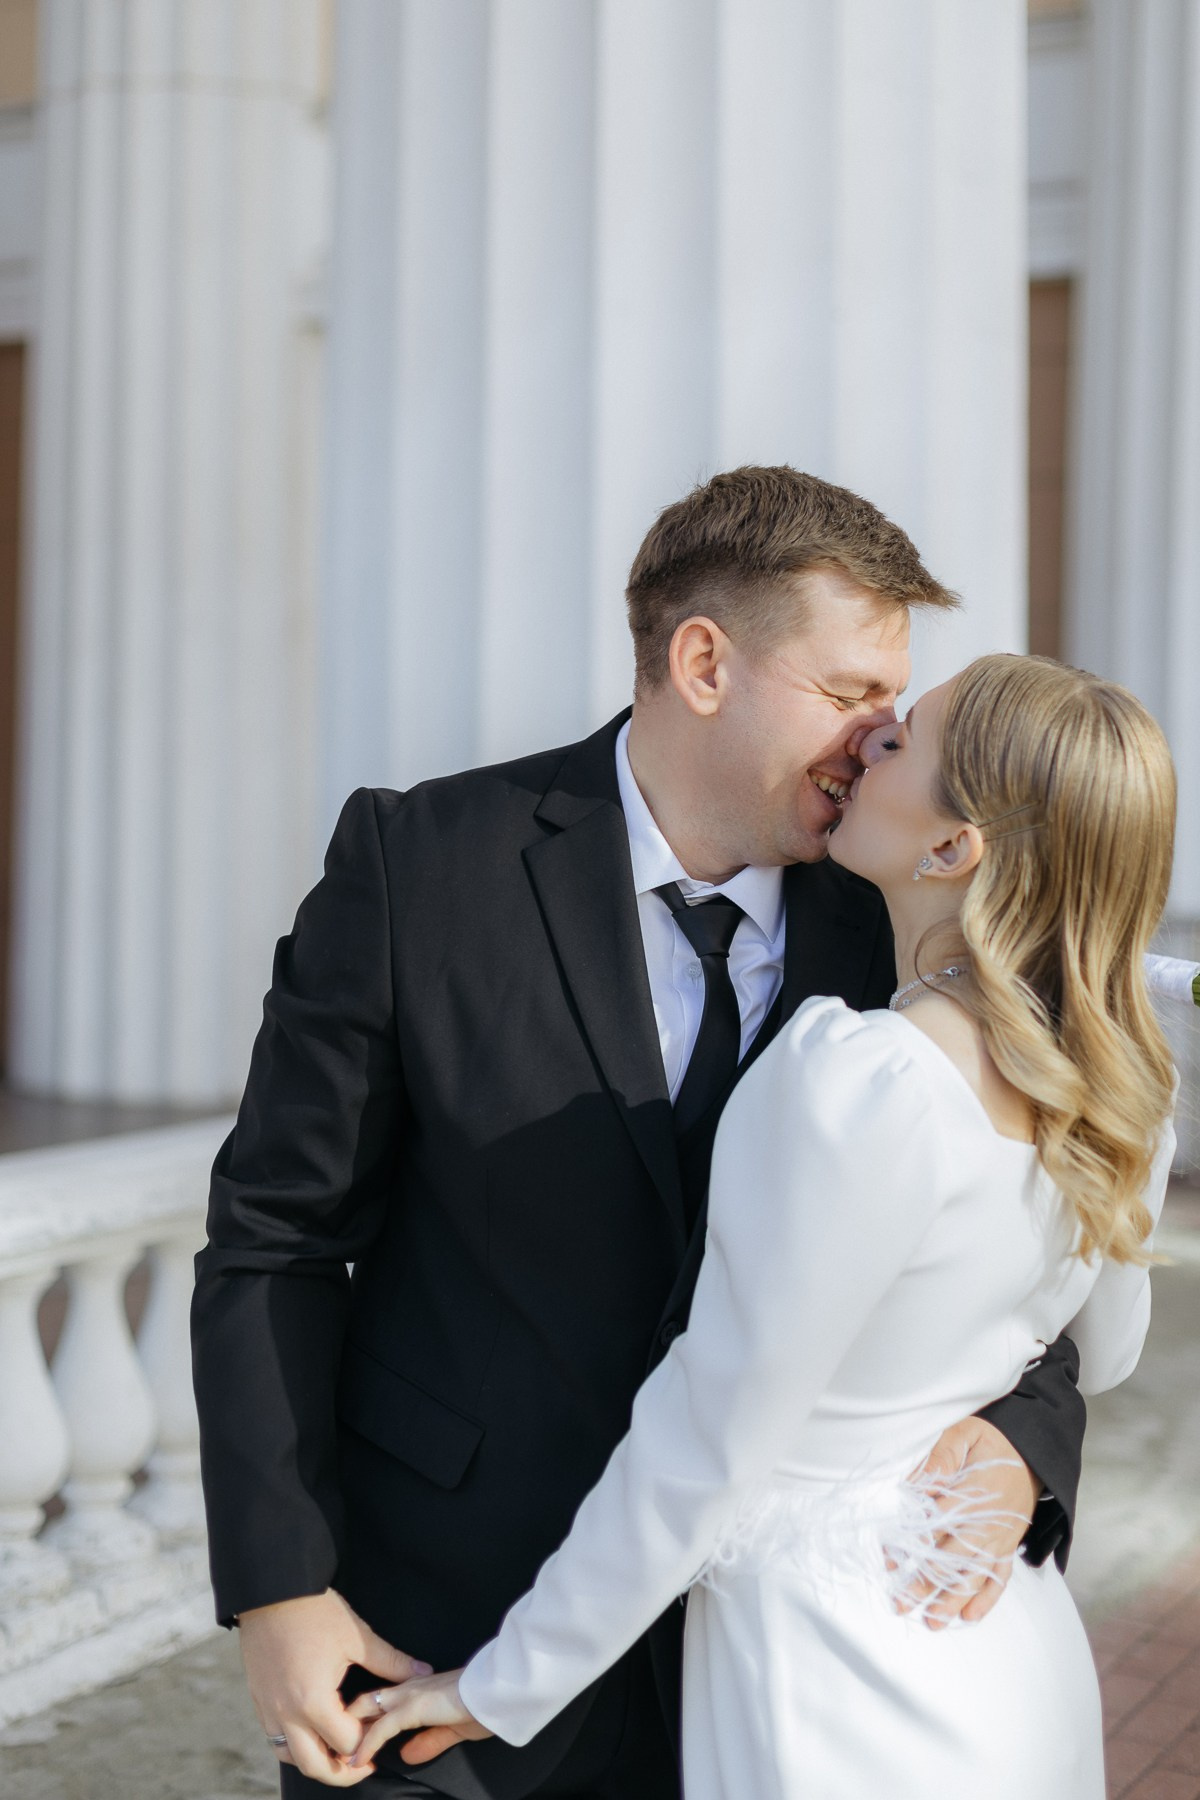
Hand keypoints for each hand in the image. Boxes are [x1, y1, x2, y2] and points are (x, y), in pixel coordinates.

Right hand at [238, 1588, 432, 1785]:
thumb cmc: (314, 1612)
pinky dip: (295, 1744)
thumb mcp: (357, 1637)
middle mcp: (287, 1715)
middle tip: (364, 1764)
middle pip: (316, 1767)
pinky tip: (313, 1730)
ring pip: (291, 1757)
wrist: (273, 1589)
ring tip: (339, 1749)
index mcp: (314, 1702)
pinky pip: (275, 1738)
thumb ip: (391, 1662)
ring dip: (316, 1760)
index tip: (382, 1733)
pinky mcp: (259, 1700)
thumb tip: (421, 1671)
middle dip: (343, 1772)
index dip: (370, 1742)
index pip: (348, 1744)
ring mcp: (269, 1710)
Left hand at [347, 1669, 493, 1767]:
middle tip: (335, 1747)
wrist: (498, 1690)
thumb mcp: (453, 1729)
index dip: (363, 1719)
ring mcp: (409, 1695)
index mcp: (417, 1690)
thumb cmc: (483, 1704)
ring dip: (350, 1734)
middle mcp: (408, 1688)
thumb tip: (407, 1756)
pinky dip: (367, 1745)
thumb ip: (430, 1740)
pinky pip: (382, 1728)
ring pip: (367, 1710)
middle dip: (346, 1723)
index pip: (380, 1701)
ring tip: (338, 1756)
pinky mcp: (414, 1707)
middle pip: (366, 1701)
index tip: (349, 1740)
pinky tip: (358, 1760)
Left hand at [894, 1417, 1040, 1630]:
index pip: (935, 1527)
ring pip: (974, 1576)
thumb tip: (921, 1483)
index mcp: (972, 1495)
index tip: (889, 1561)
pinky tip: (969, 1617)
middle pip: (951, 1560)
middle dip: (923, 1584)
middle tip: (899, 1604)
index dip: (911, 1546)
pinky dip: (987, 1599)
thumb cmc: (990, 1441)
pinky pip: (999, 1578)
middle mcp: (986, 1524)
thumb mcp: (963, 1434)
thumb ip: (941, 1456)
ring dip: (952, 1601)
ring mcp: (999, 1539)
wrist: (1032, 1451)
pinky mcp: (1007, 1547)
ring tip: (931, 1622)